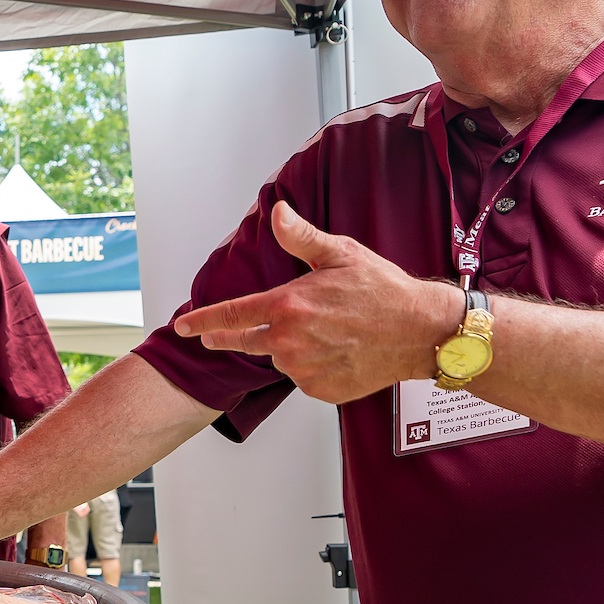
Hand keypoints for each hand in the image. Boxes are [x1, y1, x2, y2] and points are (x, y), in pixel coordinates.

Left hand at [173, 202, 460, 404]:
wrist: (421, 333)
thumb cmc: (384, 290)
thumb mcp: (342, 254)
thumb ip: (301, 238)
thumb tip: (277, 213)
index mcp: (289, 305)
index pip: (232, 315)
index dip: (202, 321)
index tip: (183, 328)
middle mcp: (290, 341)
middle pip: (244, 343)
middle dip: (225, 339)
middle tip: (213, 338)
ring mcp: (304, 369)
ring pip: (280, 359)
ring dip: (287, 348)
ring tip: (322, 333)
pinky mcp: (320, 389)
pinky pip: (303, 378)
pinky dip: (310, 367)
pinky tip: (335, 352)